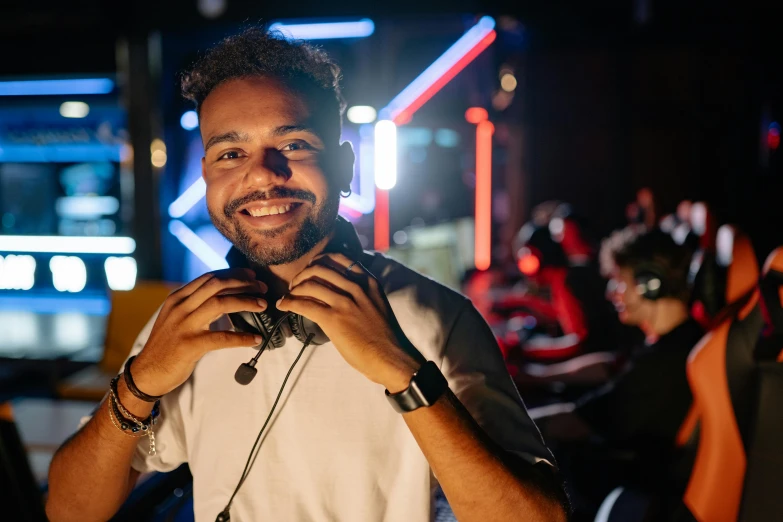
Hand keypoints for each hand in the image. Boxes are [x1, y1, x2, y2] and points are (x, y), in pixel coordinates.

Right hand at [131, 268, 267, 396]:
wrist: (147, 373)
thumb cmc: (167, 345)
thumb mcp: (176, 317)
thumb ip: (194, 304)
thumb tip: (224, 295)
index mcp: (178, 298)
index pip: (209, 277)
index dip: (233, 274)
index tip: (252, 276)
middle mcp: (180, 307)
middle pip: (217, 285)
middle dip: (243, 283)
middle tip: (262, 287)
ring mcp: (184, 325)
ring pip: (220, 304)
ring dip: (246, 302)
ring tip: (262, 305)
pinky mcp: (190, 345)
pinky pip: (221, 337)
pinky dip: (241, 337)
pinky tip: (255, 338)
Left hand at [277, 254, 424, 391]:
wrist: (390, 357)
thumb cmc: (383, 336)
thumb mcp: (376, 304)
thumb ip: (361, 293)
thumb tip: (337, 290)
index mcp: (368, 281)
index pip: (339, 258)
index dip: (319, 261)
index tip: (310, 269)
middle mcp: (356, 287)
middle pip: (320, 268)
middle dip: (302, 275)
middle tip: (295, 285)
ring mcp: (345, 302)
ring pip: (310, 284)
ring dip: (294, 289)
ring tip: (289, 295)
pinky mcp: (334, 319)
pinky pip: (305, 304)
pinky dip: (290, 303)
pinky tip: (283, 305)